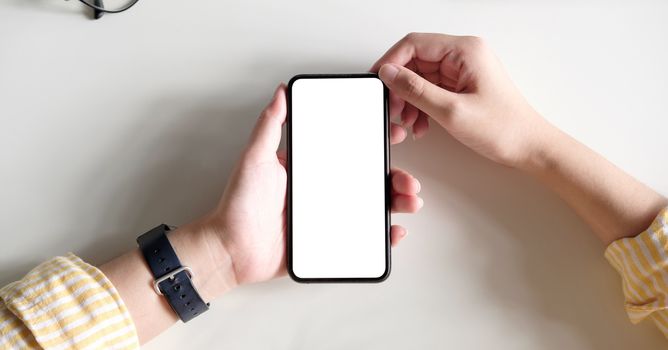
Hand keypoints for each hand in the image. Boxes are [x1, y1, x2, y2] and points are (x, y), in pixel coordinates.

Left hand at [199, 84, 422, 286]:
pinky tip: (395, 231)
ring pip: (371, 207)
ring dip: (396, 203)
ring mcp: (328, 217)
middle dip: (395, 177)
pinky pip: (363, 238)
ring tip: (409, 202)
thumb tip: (281, 92)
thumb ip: (270, 126)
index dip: (375, 143)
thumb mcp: (255, 159)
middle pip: (368, 180)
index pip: (349, 152)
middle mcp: (323, 191)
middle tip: (408, 179)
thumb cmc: (239, 204)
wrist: (230, 251)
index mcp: (311, 169)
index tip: (395, 133)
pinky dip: (383, 235)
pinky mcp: (329, 243)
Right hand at [372, 32, 554, 168]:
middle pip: (416, 61)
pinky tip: (420, 124)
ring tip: (408, 122)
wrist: (529, 147)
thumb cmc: (504, 128)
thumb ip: (416, 90)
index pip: (414, 44)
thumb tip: (389, 73)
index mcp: (465, 51)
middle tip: (394, 109)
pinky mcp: (463, 86)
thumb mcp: (451, 111)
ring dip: (410, 100)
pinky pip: (431, 90)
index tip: (379, 81)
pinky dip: (421, 106)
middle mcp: (464, 56)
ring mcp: (463, 71)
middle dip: (400, 87)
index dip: (391, 62)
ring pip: (421, 78)